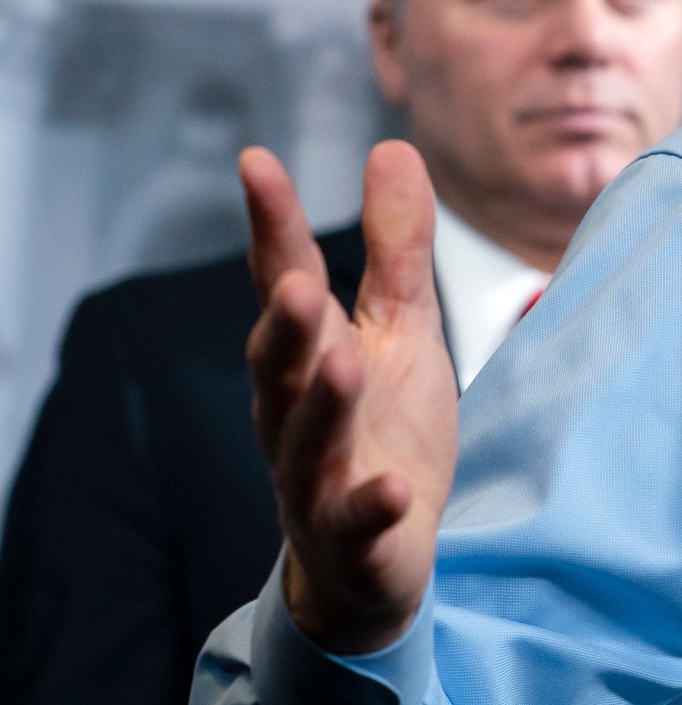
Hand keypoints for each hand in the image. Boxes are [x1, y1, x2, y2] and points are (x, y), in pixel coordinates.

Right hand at [242, 142, 455, 654]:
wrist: (373, 557)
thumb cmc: (383, 429)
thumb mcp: (401, 329)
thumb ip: (396, 247)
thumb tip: (391, 146)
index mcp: (307, 354)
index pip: (284, 280)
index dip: (272, 226)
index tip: (256, 162)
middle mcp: (296, 412)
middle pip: (281, 365)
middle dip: (285, 326)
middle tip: (297, 284)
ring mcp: (318, 478)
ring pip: (308, 440)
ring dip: (322, 404)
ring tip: (341, 363)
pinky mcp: (353, 536)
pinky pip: (355, 522)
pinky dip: (371, 505)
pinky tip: (392, 488)